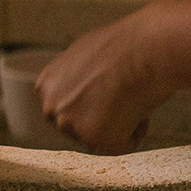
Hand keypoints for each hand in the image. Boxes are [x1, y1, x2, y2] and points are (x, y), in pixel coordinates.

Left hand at [33, 6, 171, 155]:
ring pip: (101, 138)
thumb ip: (77, 78)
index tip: (108, 92)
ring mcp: (70, 125)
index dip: (93, 102)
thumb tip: (84, 86)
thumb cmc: (124, 45)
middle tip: (124, 97)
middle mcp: (51, 106)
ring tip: (132, 96)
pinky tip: (140, 107)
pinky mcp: (93, 139)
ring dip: (120, 123)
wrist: (144, 49)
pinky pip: (123, 145)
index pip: (68, 109)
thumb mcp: (86, 56)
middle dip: (102, 118)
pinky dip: (137, 130)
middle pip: (80, 127)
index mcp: (46, 85)